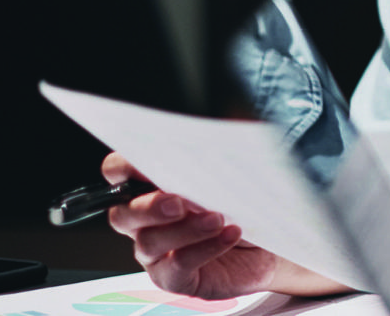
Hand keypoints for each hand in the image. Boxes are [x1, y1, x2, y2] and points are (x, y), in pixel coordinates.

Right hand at [101, 152, 278, 299]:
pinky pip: (175, 267)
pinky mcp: (173, 277)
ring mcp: (156, 251)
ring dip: (185, 229)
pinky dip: (204, 249)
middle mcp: (146, 220)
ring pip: (150, 241)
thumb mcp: (234, 169)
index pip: (119, 173)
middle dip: (148, 206)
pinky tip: (229, 234)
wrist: (271, 245)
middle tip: (179, 201)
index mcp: (151, 187)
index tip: (140, 163)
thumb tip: (229, 112)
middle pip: (124, 214)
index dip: (122, 167)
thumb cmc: (244, 204)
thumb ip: (218, 145)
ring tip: (217, 218)